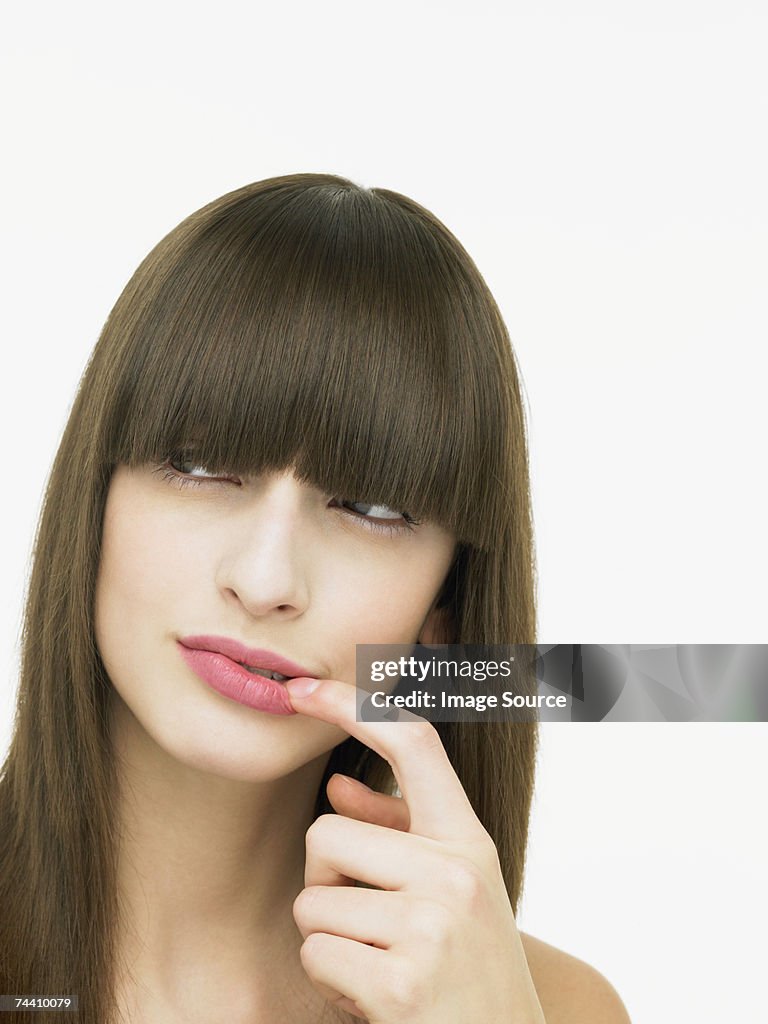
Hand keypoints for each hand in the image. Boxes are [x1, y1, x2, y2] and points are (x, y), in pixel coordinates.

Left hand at [286, 676, 546, 1023]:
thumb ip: (396, 835)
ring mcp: (432, 926)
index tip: (304, 690)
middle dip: (322, 884)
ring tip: (378, 964)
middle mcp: (456, 872)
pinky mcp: (401, 983)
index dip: (354, 704)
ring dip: (328, 941)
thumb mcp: (448, 895)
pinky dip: (330, 984)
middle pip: (324, 835)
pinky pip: (315, 956)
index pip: (412, 743)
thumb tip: (338, 786)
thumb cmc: (467, 970)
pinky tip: (375, 1000)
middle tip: (364, 922)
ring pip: (310, 903)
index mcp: (468, 840)